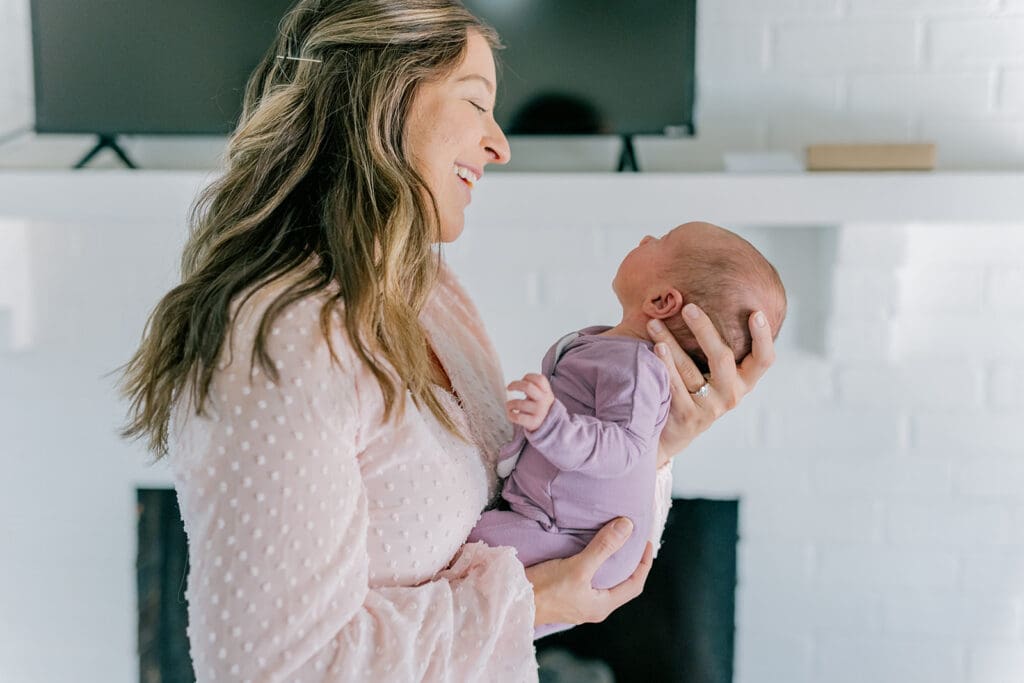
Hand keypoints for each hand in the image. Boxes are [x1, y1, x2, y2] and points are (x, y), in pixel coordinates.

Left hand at [506, 373, 554, 431]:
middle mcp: (544, 401)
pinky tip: (511, 413)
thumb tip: (515, 383)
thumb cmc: (540, 408)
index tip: (522, 379)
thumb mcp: (542, 396)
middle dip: (515, 385)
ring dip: (510, 403)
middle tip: (509, 387)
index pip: (540, 379)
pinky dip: (510, 415)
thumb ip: (533, 389)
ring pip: (519, 403)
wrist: (549, 426)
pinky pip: (517, 417)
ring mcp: (539, 412)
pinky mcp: (533, 422)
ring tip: (509, 405)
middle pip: (528, 387)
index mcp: (547, 392)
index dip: (529, 377)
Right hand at [525, 517, 652, 626]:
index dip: (644, 563)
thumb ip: (603, 548)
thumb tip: (627, 527)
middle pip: (620, 584)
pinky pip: (588, 580)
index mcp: (602, 605)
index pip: (634, 584)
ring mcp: (578, 603)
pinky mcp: (565, 597)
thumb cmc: (545, 590)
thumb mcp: (578, 567)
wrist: (513, 602)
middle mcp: (593, 607)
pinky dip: (594, 565)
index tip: (646, 542)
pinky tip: (587, 553)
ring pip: (603, 581)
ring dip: (610, 563)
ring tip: (611, 543)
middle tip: (631, 541)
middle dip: (629, 563)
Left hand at [648, 303, 775, 467]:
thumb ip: (714, 345)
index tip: (756, 312)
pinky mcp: (689, 418)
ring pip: (691, 370)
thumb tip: (698, 299)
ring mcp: (711, 408)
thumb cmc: (691, 389)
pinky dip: (665, 364)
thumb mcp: (710, 371)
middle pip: (723, 357)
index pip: (764, 359)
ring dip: (671, 343)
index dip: (763, 337)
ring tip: (654, 323)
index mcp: (743, 381)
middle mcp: (732, 395)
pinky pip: (675, 386)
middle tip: (688, 307)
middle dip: (705, 329)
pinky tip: (655, 348)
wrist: (670, 433)